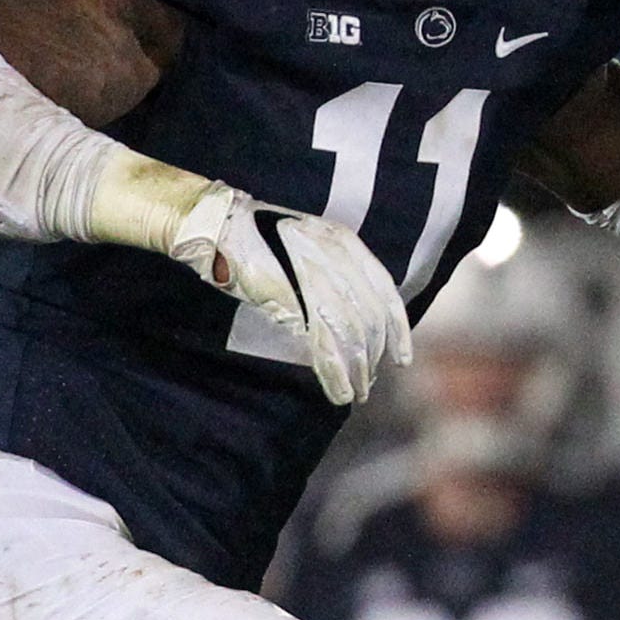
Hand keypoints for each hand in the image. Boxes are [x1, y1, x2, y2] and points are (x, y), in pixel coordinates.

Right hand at [165, 185, 411, 403]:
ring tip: (356, 393)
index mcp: (345, 243)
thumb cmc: (258, 244)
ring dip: (356, 371)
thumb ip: (336, 277)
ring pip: (350, 334)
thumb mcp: (309, 251)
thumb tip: (357, 323)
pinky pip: (324, 343)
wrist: (218, 227)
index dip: (399, 330)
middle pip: (370, 319)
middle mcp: (337, 256)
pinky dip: (335, 373)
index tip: (401, 358)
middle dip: (373, 357)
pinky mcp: (292, 298)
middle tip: (368, 382)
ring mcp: (315, 276)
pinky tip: (340, 392)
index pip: (386, 292)